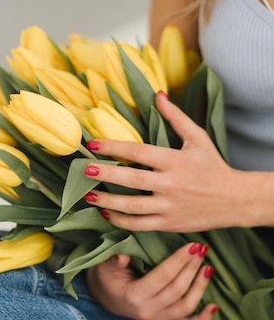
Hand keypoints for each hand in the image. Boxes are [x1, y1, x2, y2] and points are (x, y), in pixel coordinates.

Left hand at [84, 91, 241, 232]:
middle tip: (84, 170)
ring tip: (88, 195)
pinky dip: (121, 221)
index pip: (138, 152)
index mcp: (175, 161)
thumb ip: (175, 117)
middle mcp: (170, 184)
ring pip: (132, 206)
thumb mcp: (198, 138)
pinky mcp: (169, 224)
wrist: (234, 200)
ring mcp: (169, 206)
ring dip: (108, 201)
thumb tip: (157, 94)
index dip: (114, 147)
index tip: (93, 144)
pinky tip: (106, 213)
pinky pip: (140, 225)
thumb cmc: (213, 166)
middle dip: (106, 174)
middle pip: (131, 180)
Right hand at [86, 242, 217, 319]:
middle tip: (202, 248)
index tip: (192, 245)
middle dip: (192, 268)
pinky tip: (214, 306)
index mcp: (133, 296)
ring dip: (200, 287)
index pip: (162, 277)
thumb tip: (122, 256)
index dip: (179, 261)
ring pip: (186, 307)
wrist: (106, 296)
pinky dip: (203, 319)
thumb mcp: (105, 264)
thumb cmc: (107, 275)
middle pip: (177, 290)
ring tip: (207, 267)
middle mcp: (147, 311)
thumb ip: (114, 259)